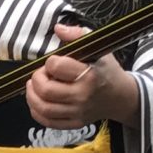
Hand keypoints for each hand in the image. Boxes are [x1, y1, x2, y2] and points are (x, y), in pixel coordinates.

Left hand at [25, 23, 140, 128]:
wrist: (121, 96)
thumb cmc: (106, 70)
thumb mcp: (98, 47)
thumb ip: (77, 34)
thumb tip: (57, 29)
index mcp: (89, 75)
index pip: (56, 66)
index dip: (50, 62)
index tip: (53, 62)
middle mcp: (83, 96)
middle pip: (46, 90)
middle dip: (36, 78)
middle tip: (41, 74)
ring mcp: (78, 112)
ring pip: (43, 108)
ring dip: (31, 95)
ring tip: (33, 86)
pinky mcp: (75, 123)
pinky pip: (48, 122)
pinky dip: (36, 112)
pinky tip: (37, 101)